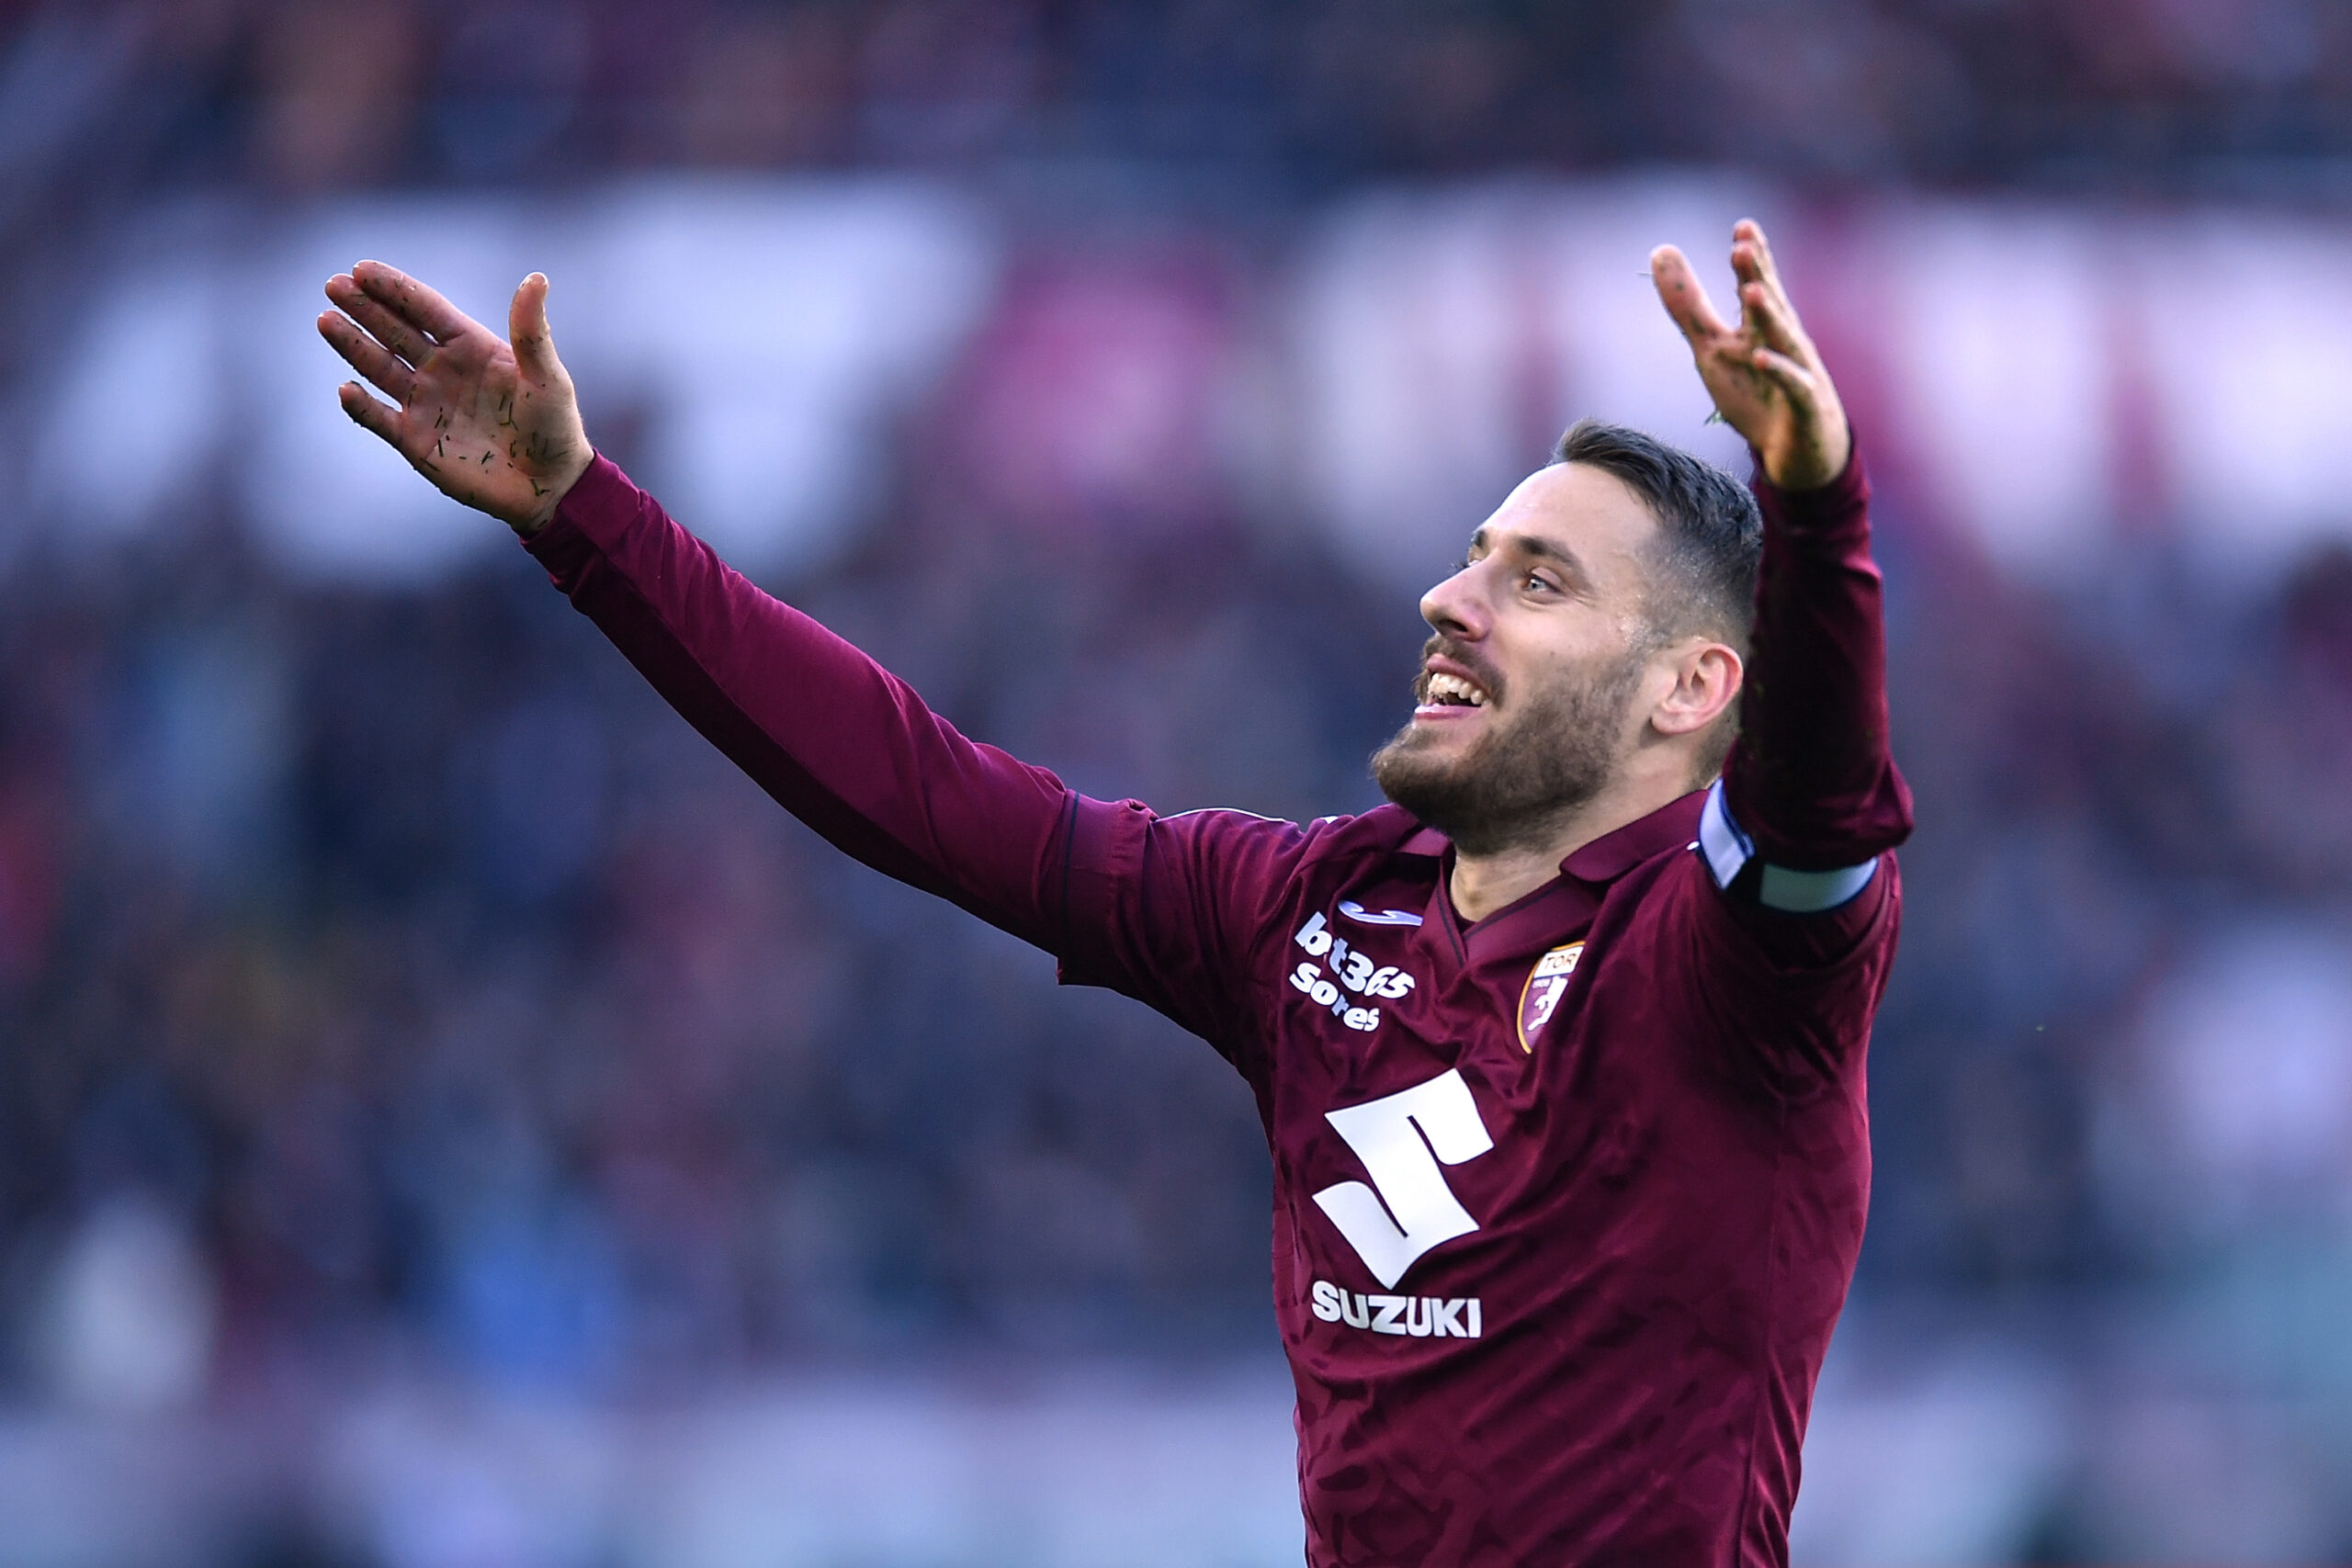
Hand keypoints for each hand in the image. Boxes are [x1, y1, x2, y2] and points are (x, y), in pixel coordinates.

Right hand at [318, 263, 591, 535]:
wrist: (550, 487)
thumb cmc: (554, 428)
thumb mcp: (547, 377)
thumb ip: (531, 332)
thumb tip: (536, 278)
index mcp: (471, 347)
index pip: (426, 309)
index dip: (395, 289)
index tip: (363, 269)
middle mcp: (442, 369)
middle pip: (395, 331)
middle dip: (364, 308)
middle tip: (334, 285)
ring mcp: (425, 404)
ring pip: (379, 368)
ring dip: (353, 344)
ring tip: (326, 320)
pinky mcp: (415, 441)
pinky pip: (379, 419)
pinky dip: (361, 406)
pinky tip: (346, 389)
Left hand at [1650, 220, 1850, 491]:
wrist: (1797, 453)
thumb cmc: (1757, 393)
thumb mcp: (1714, 348)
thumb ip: (1689, 306)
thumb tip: (1661, 251)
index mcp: (1762, 327)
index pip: (1758, 286)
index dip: (1752, 258)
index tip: (1743, 226)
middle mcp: (1783, 343)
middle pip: (1770, 304)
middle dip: (1757, 275)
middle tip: (1743, 245)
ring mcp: (1797, 372)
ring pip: (1783, 340)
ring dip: (1768, 315)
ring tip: (1750, 290)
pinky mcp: (1803, 406)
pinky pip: (1791, 386)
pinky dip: (1778, 372)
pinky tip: (1760, 358)